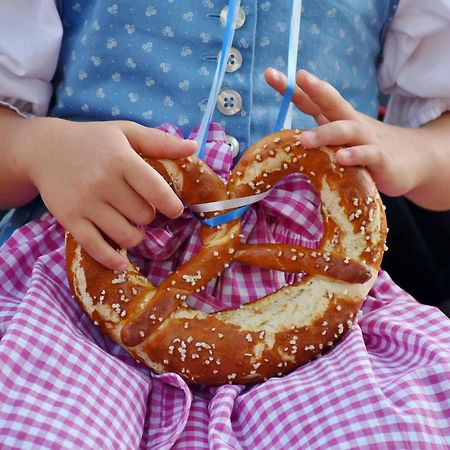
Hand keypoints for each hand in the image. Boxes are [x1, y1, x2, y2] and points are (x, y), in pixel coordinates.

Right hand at [17, 118, 196, 270]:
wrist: (44, 148)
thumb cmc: (93, 140)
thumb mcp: (126, 132)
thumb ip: (160, 141)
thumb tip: (194, 146)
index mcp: (122, 159)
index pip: (156, 190)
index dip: (171, 205)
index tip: (174, 210)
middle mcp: (104, 182)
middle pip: (143, 215)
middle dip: (148, 216)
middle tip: (141, 209)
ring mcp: (86, 203)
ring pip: (126, 235)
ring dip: (135, 236)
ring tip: (132, 226)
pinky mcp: (70, 219)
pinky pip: (96, 247)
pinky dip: (112, 259)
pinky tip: (122, 262)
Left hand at [264, 68, 428, 198]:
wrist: (409, 160)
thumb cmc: (365, 148)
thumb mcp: (339, 140)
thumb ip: (317, 135)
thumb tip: (286, 138)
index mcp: (336, 118)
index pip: (312, 100)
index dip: (292, 88)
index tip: (269, 74)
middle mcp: (350, 123)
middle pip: (333, 102)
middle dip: (316, 89)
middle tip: (299, 79)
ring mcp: (367, 140)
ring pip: (346, 130)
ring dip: (326, 133)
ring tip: (304, 139)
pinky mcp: (381, 160)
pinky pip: (367, 155)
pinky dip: (354, 156)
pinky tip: (341, 158)